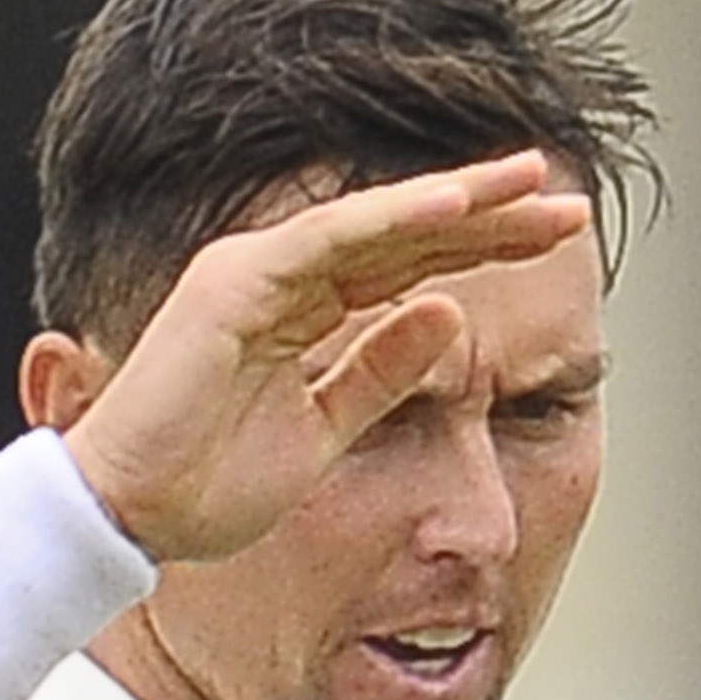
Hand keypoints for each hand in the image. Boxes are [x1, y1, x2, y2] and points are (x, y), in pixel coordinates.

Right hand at [60, 153, 596, 565]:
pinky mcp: (233, 283)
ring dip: (456, 200)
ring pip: (375, 221)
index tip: (554, 238)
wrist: (132, 517)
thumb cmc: (208, 484)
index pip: (410, 265)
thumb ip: (381, 373)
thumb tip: (448, 318)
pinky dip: (391, 219)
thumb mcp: (326, 429)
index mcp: (304, 311)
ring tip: (529, 183)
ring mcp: (255, 271)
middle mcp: (282, 277)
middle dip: (490, 214)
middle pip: (405, 233)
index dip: (483, 247)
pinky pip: (326, 242)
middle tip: (568, 201)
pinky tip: (454, 205)